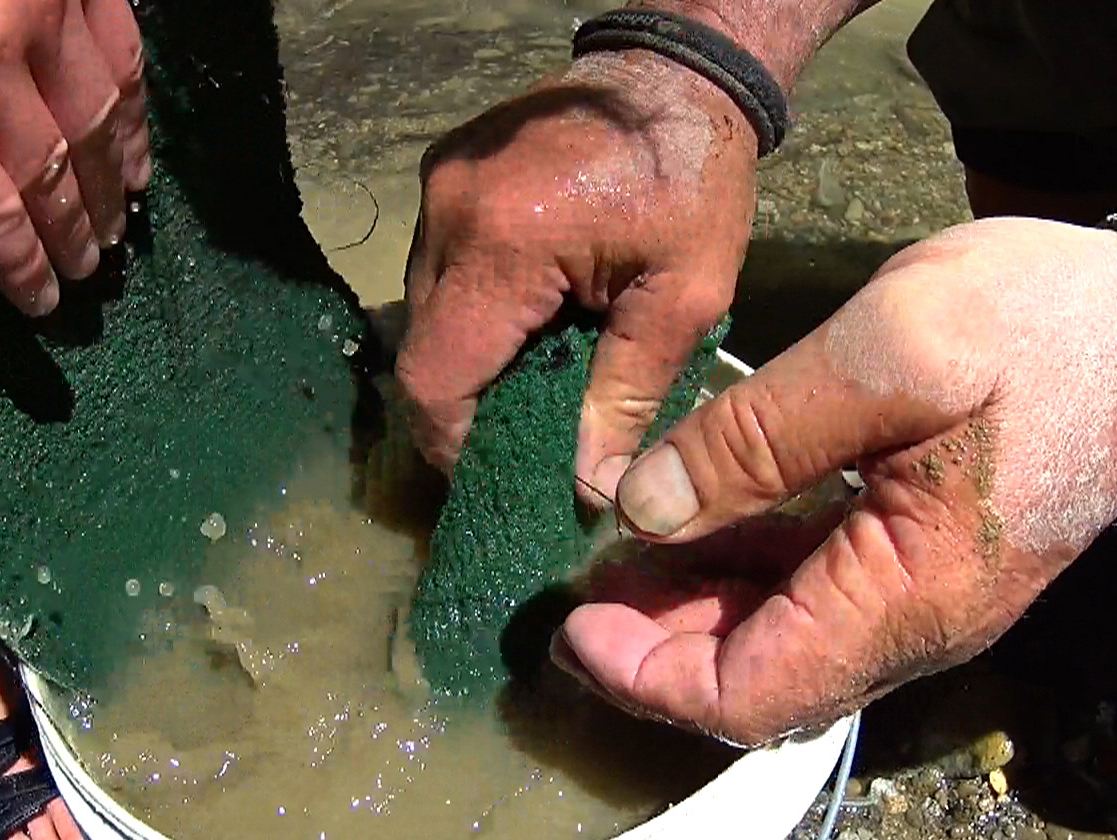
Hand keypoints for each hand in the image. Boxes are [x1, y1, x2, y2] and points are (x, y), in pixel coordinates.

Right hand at [397, 50, 756, 499]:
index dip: (454, 444)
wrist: (678, 73)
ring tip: (528, 389)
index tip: (501, 477)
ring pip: (424, 312)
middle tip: (522, 446)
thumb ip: (628, 397)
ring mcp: (438, 187)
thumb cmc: (694, 179)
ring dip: (468, 359)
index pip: (434, 379)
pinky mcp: (444, 174)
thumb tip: (592, 489)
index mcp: (503, 245)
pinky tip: (524, 328)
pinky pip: (438, 270)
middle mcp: (448, 214)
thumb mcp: (683, 297)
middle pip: (422, 350)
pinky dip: (472, 313)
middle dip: (465, 408)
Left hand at [554, 218, 1116, 745]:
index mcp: (906, 597)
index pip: (750, 698)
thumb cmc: (1041, 325)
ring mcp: (926, 597)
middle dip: (657, 651)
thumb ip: (756, 438)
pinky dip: (744, 572)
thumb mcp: (889, 352)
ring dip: (694, 612)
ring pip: (784, 643)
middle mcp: (917, 625)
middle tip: (575, 588)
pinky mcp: (926, 558)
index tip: (572, 625)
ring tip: (613, 556)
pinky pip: (818, 595)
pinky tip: (692, 520)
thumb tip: (642, 511)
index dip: (646, 679)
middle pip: (759, 684)